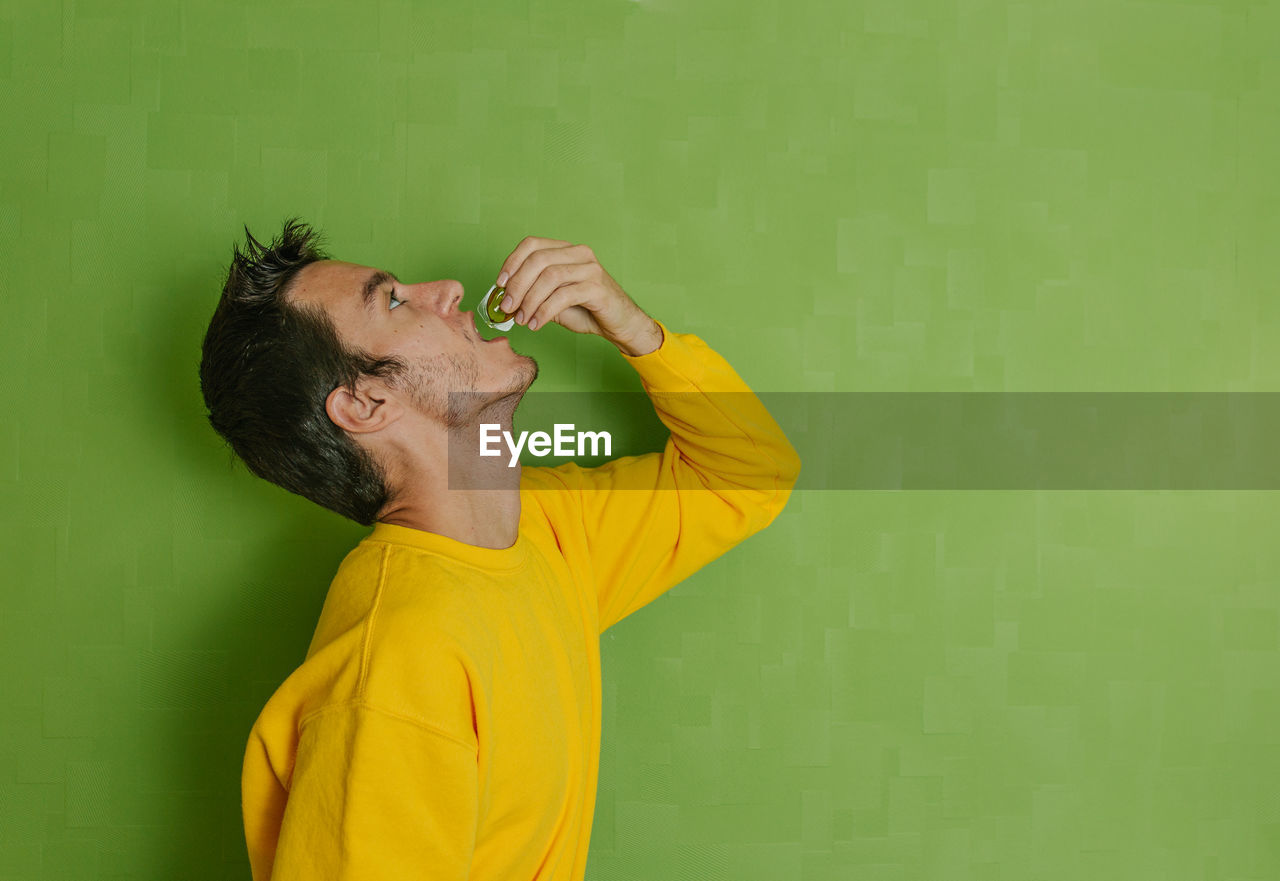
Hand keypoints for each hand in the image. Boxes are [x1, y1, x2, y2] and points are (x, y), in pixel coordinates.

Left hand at [493, 236, 661, 355]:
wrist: (619, 324)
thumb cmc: (586, 310)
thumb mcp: (552, 299)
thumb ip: (532, 294)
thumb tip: (503, 299)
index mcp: (566, 250)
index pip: (532, 244)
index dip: (511, 263)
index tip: (499, 285)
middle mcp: (579, 253)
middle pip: (538, 260)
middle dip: (517, 285)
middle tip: (506, 307)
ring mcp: (590, 268)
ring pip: (549, 277)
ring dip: (529, 300)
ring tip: (521, 319)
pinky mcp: (597, 287)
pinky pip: (563, 296)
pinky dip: (544, 312)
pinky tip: (536, 324)